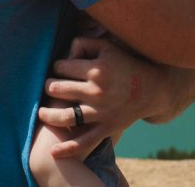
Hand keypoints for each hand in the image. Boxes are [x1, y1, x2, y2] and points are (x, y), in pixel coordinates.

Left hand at [38, 36, 157, 158]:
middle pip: (58, 89)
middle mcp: (97, 91)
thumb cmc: (126, 64)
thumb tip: (64, 52)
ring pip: (64, 116)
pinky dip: (67, 149)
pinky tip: (53, 152)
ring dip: (48, 114)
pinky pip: (84, 141)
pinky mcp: (106, 128)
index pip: (62, 67)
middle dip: (49, 87)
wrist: (152, 89)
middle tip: (49, 87)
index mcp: (97, 69)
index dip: (57, 66)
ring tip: (42, 112)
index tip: (59, 69)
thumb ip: (84, 43)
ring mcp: (101, 112)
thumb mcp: (107, 46)